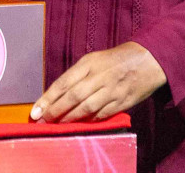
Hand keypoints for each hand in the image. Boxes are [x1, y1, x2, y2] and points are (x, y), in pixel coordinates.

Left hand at [31, 42, 165, 123]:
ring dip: (70, 119)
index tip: (36, 110)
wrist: (148, 60)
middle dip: (55, 111)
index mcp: (89, 63)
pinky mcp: (123, 102)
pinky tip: (80, 125)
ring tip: (58, 125)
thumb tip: (56, 95)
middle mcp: (99, 76)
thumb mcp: (94, 59)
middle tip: (43, 121)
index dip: (48, 98)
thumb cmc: (115, 60)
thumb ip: (77, 75)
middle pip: (73, 97)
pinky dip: (89, 121)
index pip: (64, 82)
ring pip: (86, 108)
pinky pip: (102, 115)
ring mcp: (111, 90)